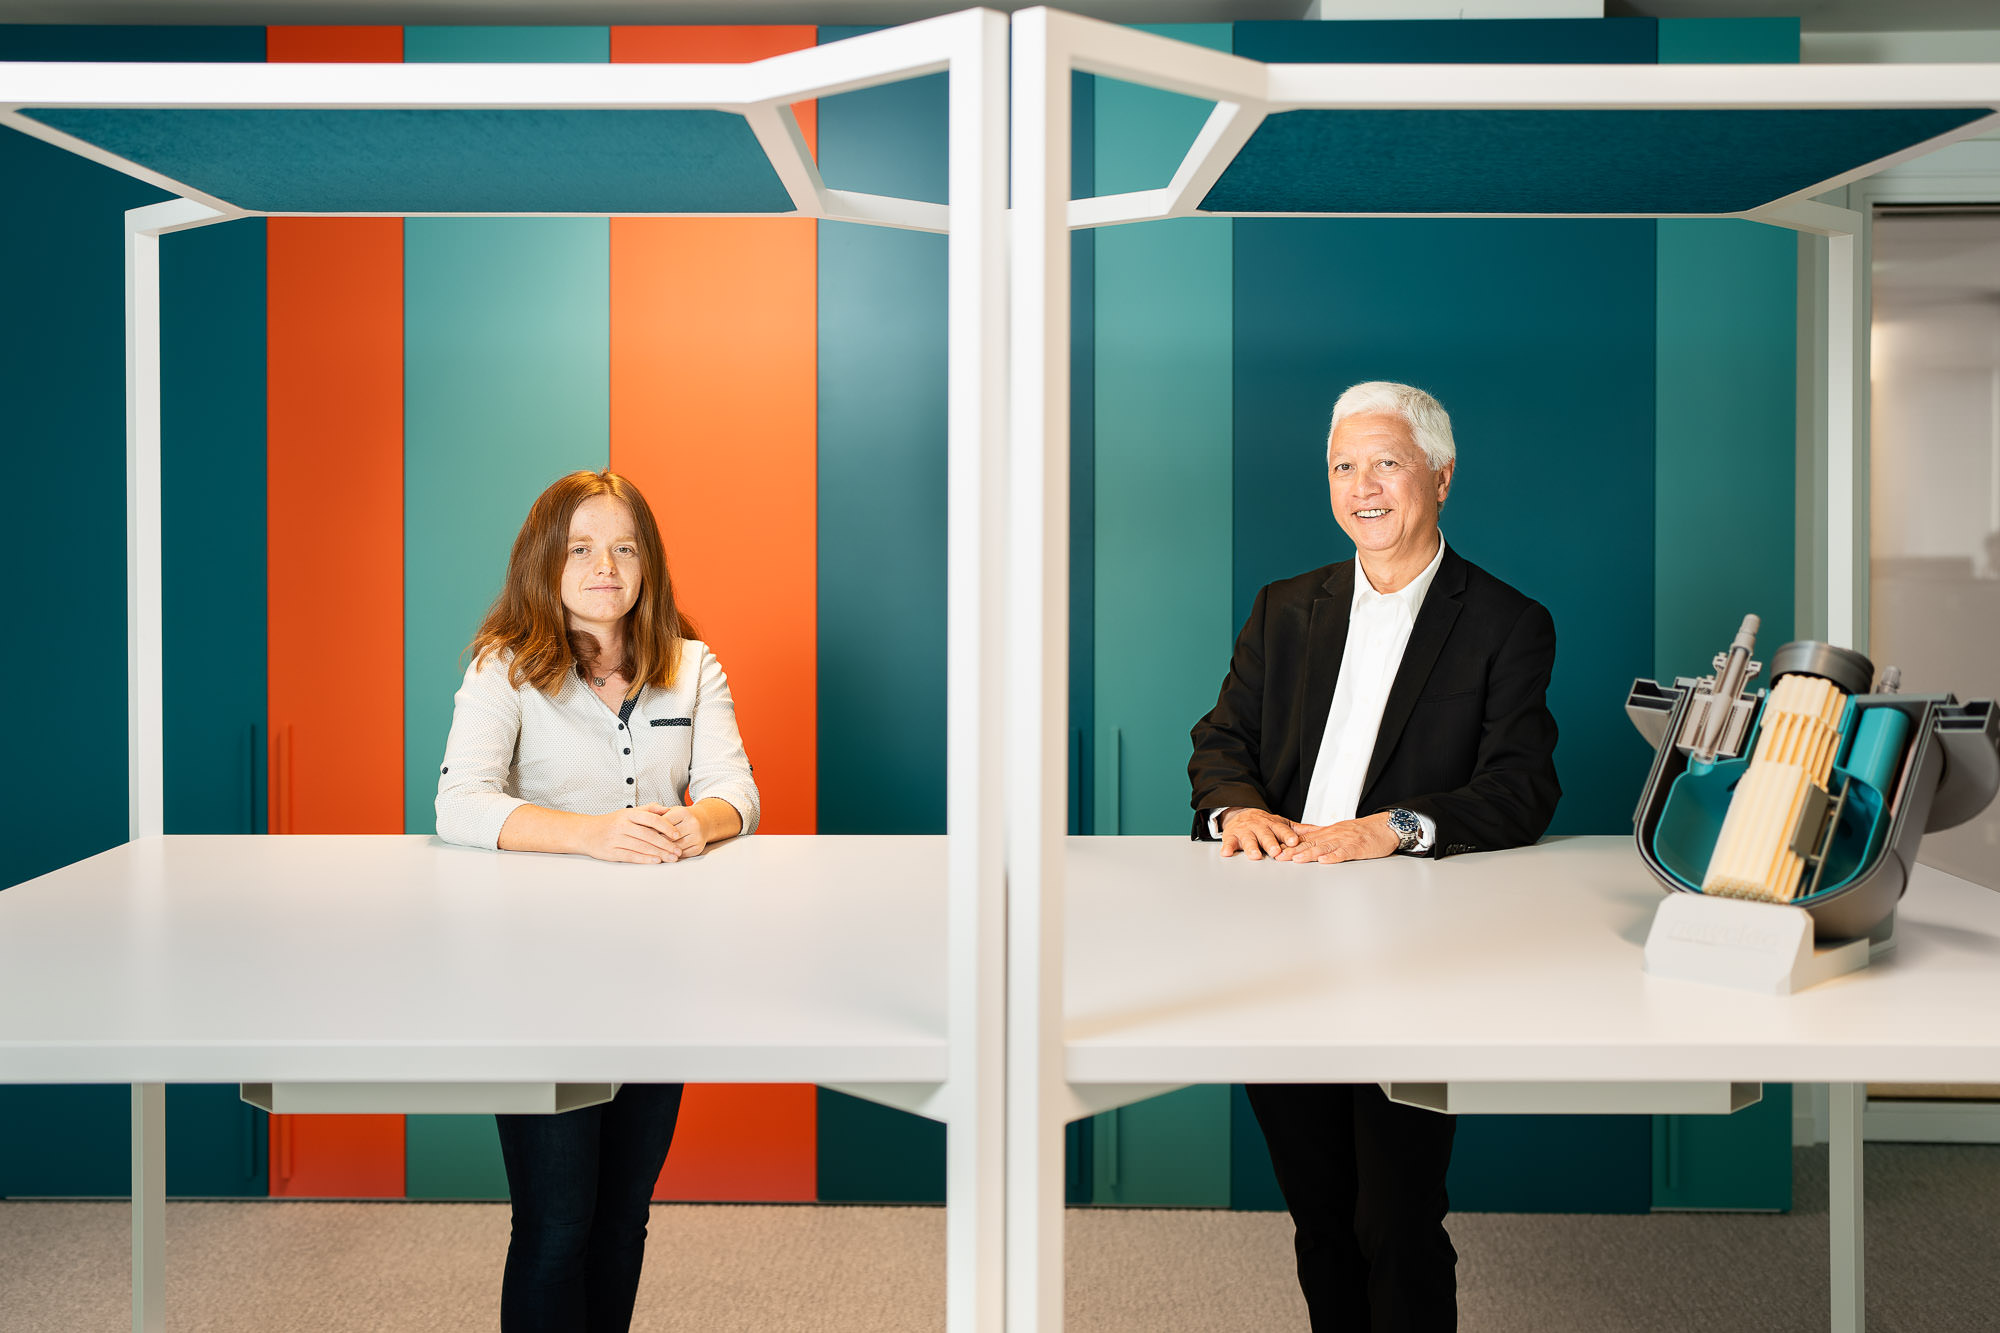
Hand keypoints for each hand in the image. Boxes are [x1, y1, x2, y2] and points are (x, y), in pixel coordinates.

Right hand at [579, 806, 682, 864]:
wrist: (586, 833)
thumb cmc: (611, 822)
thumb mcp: (628, 812)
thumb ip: (648, 810)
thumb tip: (668, 809)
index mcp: (628, 814)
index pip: (651, 819)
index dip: (666, 827)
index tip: (677, 835)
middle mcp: (622, 825)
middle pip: (648, 835)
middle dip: (666, 844)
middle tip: (678, 851)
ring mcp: (616, 839)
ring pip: (641, 847)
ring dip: (659, 853)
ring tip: (671, 858)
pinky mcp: (611, 852)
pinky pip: (631, 856)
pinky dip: (645, 859)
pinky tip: (656, 861)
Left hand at [645, 803, 709, 859]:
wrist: (704, 822)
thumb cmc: (683, 817)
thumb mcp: (672, 811)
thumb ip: (657, 814)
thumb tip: (642, 824)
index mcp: (684, 812)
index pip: (663, 823)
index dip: (650, 829)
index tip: (639, 833)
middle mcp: (693, 824)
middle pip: (669, 837)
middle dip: (654, 841)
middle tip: (641, 845)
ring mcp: (697, 837)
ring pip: (674, 847)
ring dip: (662, 851)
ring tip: (649, 852)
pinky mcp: (698, 847)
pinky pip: (681, 854)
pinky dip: (671, 855)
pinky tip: (662, 856)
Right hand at [1219, 808, 1304, 860]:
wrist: (1241, 814)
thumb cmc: (1265, 824)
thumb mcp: (1282, 824)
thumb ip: (1300, 829)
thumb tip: (1322, 831)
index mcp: (1273, 825)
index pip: (1282, 830)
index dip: (1287, 836)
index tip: (1294, 842)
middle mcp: (1259, 827)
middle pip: (1265, 835)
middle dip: (1271, 843)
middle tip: (1276, 851)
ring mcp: (1245, 831)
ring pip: (1248, 839)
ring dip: (1251, 847)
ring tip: (1254, 855)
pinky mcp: (1231, 836)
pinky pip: (1229, 842)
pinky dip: (1227, 847)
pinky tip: (1227, 853)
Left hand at [1273, 812, 1399, 863]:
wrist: (1384, 827)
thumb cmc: (1362, 832)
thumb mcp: (1337, 830)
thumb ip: (1319, 834)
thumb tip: (1299, 834)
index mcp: (1328, 833)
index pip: (1305, 839)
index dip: (1289, 845)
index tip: (1275, 850)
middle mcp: (1333, 835)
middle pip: (1310, 843)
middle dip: (1293, 851)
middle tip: (1278, 857)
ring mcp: (1345, 841)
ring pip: (1324, 847)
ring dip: (1309, 854)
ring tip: (1296, 859)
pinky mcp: (1357, 847)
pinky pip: (1344, 852)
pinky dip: (1334, 856)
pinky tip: (1325, 860)